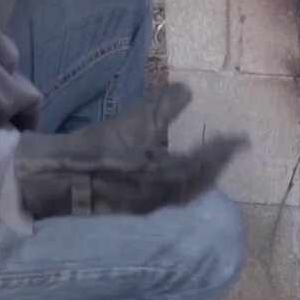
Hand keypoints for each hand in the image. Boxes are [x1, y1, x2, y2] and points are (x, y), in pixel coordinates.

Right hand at [13, 84, 247, 217]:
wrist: (58, 178)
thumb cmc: (97, 149)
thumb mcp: (132, 123)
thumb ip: (161, 107)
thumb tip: (186, 91)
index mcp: (166, 178)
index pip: (205, 164)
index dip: (223, 151)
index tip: (241, 140)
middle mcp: (163, 198)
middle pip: (198, 185)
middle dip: (215, 167)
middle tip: (231, 151)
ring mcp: (146, 206)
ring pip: (184, 193)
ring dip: (200, 177)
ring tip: (211, 162)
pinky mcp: (132, 208)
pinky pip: (169, 197)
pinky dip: (181, 184)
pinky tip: (178, 174)